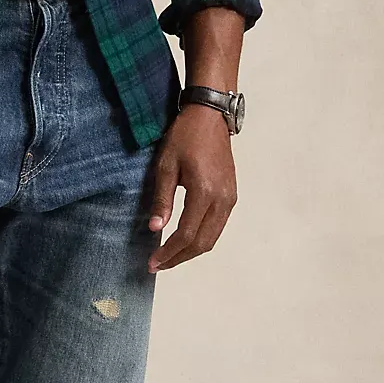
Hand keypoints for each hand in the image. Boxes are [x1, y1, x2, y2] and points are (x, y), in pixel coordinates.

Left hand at [145, 106, 237, 271]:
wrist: (210, 117)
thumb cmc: (185, 136)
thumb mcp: (165, 166)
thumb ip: (162, 200)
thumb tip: (155, 229)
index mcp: (205, 192)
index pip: (186, 234)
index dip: (168, 252)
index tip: (152, 262)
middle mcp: (222, 199)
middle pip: (202, 242)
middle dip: (179, 258)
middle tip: (158, 265)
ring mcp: (230, 198)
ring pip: (212, 237)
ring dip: (191, 251)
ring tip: (169, 257)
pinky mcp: (231, 195)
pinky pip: (217, 226)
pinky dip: (201, 238)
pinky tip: (184, 240)